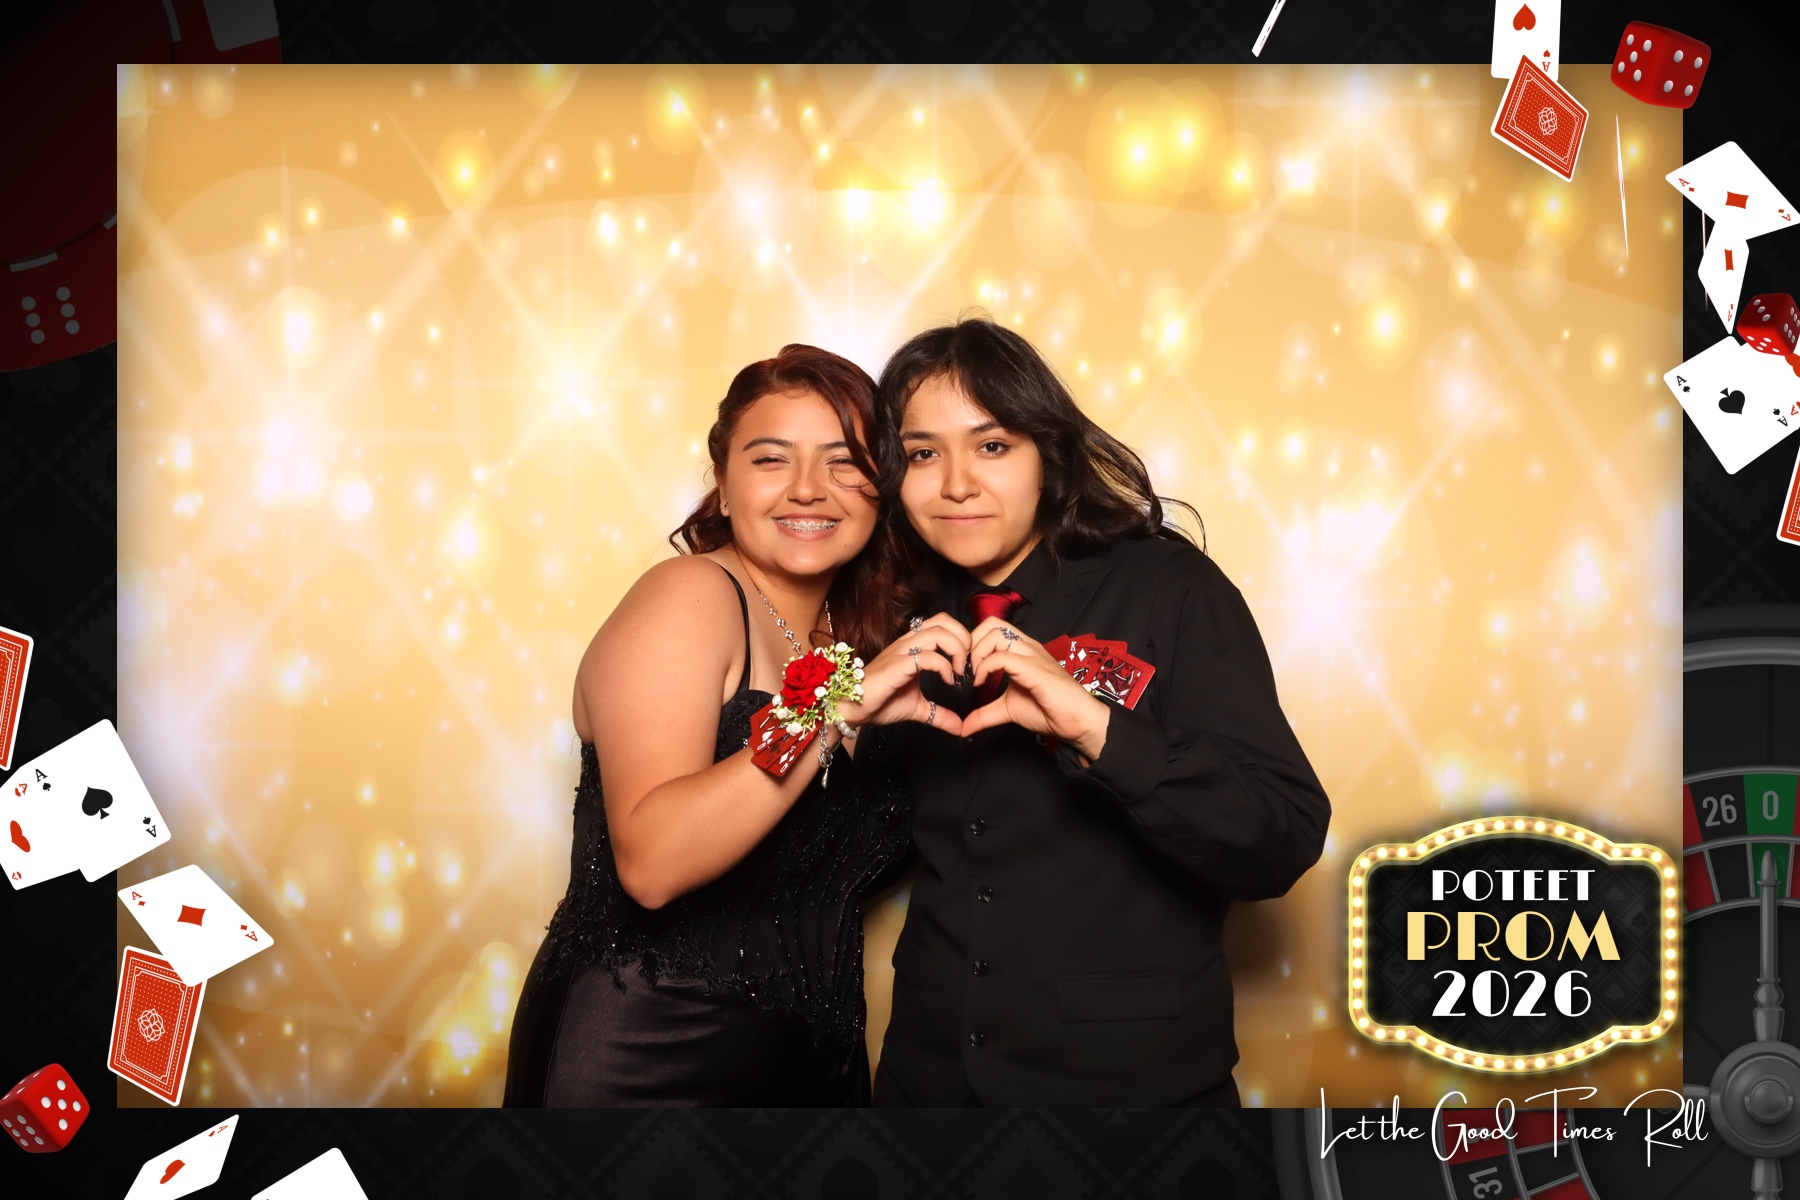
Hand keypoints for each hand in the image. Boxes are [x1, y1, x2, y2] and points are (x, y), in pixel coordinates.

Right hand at [835, 613, 971, 734]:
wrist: (852, 708)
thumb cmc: (879, 702)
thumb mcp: (918, 708)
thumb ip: (939, 714)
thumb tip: (960, 727)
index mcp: (912, 646)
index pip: (942, 623)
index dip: (960, 638)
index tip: (966, 664)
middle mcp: (907, 643)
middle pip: (944, 620)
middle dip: (963, 639)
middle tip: (966, 664)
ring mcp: (902, 651)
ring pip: (938, 632)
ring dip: (957, 650)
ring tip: (959, 672)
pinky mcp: (897, 665)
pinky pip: (927, 656)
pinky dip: (945, 666)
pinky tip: (948, 681)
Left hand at [962, 618, 1112, 760]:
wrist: (1077, 721)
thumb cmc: (1049, 710)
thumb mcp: (1008, 710)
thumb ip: (985, 714)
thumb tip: (964, 727)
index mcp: (1022, 650)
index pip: (991, 627)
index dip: (973, 643)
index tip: (966, 669)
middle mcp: (1026, 646)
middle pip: (991, 623)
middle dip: (971, 643)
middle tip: (967, 669)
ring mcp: (1031, 654)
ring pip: (995, 633)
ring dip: (977, 653)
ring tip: (975, 676)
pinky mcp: (1034, 668)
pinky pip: (1002, 657)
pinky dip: (985, 667)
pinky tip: (982, 684)